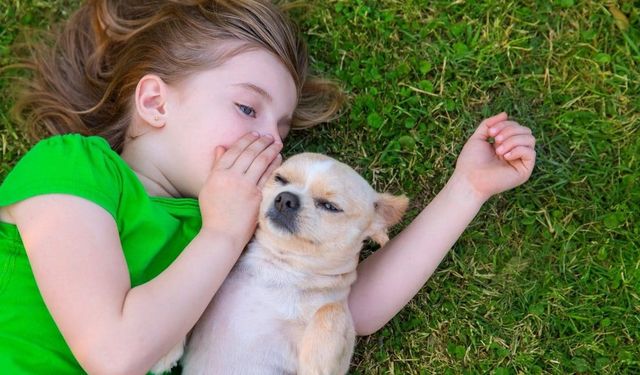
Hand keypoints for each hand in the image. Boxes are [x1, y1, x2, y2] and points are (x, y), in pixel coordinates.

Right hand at [198, 132, 282, 248]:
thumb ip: (216, 166)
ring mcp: (246, 186)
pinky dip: (274, 164)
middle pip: (249, 153)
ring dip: (270, 149)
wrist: (222, 233)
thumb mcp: (209, 186)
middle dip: (261, 141)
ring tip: (276, 143)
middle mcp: (232, 177)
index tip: (254, 134)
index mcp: (218, 173)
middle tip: (269, 136)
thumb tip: (221, 147)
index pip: (234, 150)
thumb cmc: (213, 212)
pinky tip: (278, 158)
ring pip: (261, 161)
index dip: (246, 140)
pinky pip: (268, 175)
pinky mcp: (257, 195)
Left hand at [454, 112, 535, 200]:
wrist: (469, 180)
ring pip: (530, 139)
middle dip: (510, 131)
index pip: (516, 126)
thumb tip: (505, 114)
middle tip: (495, 140)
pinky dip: (518, 150)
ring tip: (498, 150)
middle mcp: (515, 152)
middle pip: (525, 130)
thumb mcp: (478, 137)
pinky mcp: (524, 171)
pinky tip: (505, 156)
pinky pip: (531, 152)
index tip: (491, 132)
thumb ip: (489, 124)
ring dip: (513, 140)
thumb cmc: (471, 161)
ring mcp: (520, 161)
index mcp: (505, 145)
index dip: (505, 125)